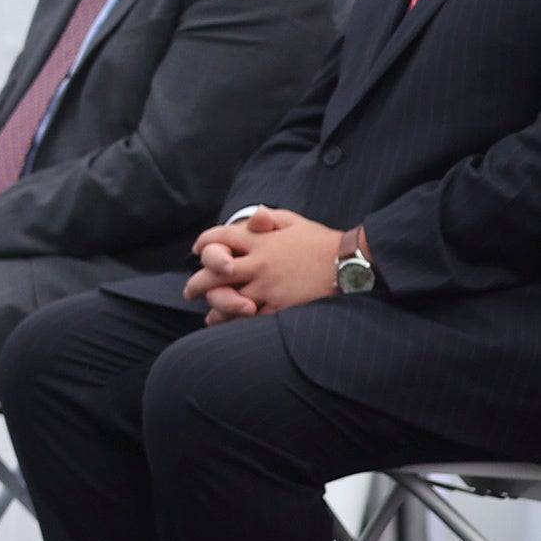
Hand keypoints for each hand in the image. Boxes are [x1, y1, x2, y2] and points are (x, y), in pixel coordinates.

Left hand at [184, 206, 342, 323]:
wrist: (350, 262)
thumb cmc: (321, 241)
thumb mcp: (293, 221)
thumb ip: (268, 219)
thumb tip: (253, 215)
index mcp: (259, 240)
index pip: (218, 238)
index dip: (203, 243)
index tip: (197, 250)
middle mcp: (259, 263)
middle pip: (214, 272)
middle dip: (197, 283)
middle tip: (190, 292)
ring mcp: (268, 286)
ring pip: (228, 298)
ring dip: (214, 305)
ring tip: (207, 313)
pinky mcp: (280, 305)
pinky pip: (250, 317)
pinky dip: (234, 321)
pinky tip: (227, 324)